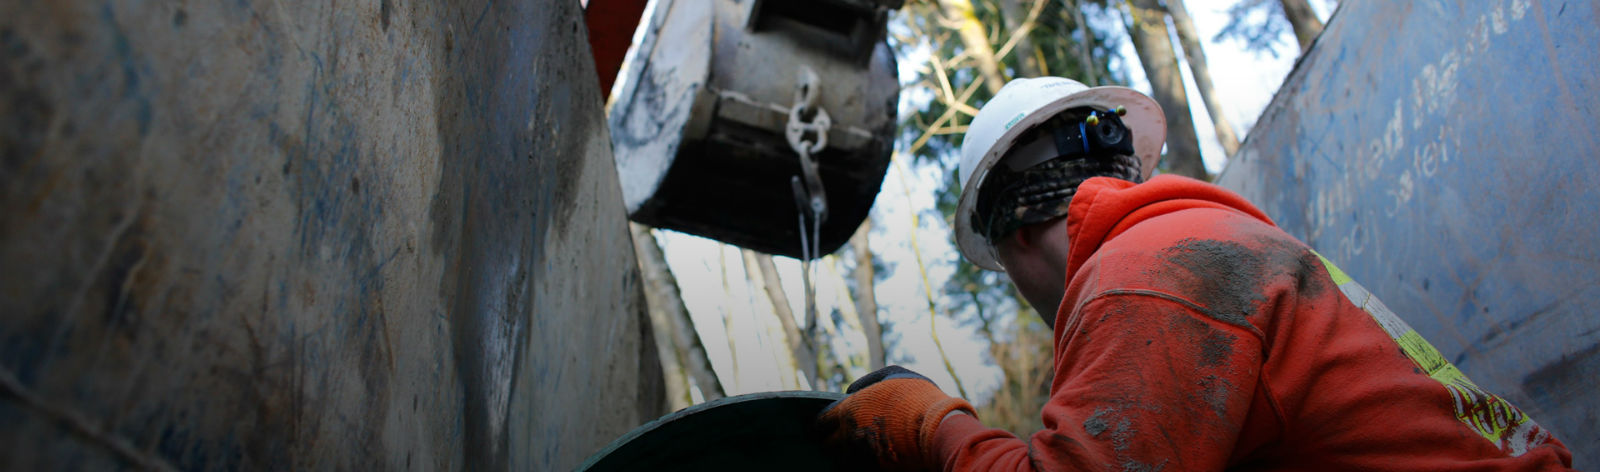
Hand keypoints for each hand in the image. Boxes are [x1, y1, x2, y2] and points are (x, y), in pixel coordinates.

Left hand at [817, 366, 975, 470]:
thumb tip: (851, 389)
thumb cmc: (917, 398)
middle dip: (832, 442)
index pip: (821, 422)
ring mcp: (860, 456)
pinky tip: (869, 459)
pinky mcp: (874, 470)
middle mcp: (849, 435)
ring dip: (846, 455)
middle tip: (839, 440)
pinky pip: (858, 469)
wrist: (937, 428)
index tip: (825, 426)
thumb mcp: (894, 376)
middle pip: (827, 445)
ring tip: (856, 450)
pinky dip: (860, 465)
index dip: (822, 425)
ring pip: (841, 460)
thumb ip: (869, 381)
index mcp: (848, 410)